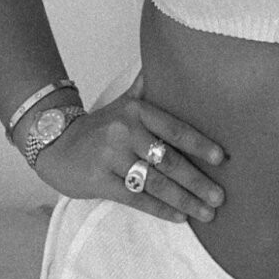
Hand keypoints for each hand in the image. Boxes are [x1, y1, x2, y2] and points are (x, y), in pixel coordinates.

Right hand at [32, 71, 226, 223]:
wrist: (56, 144)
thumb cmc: (101, 126)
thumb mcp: (124, 101)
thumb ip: (149, 86)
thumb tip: (174, 60)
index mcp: (136, 110)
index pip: (174, 128)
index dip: (199, 144)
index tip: (222, 159)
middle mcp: (125, 131)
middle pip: (168, 159)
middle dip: (197, 180)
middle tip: (220, 196)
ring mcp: (110, 157)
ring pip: (155, 182)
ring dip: (184, 199)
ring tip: (208, 212)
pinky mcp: (98, 181)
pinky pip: (135, 199)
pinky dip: (160, 209)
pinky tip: (180, 218)